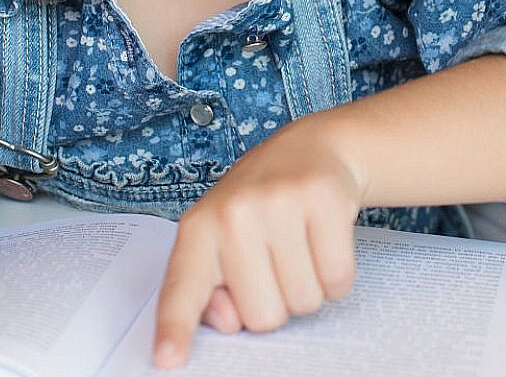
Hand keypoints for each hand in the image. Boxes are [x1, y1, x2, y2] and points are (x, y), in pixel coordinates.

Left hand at [152, 118, 366, 367]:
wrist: (309, 149)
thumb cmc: (260, 208)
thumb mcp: (223, 243)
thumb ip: (212, 291)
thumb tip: (229, 320)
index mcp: (197, 230)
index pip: (183, 289)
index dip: (175, 328)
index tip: (168, 360)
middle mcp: (232, 213)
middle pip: (262, 317)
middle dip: (277, 302)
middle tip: (276, 262)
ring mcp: (278, 201)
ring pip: (304, 302)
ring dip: (309, 287)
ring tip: (299, 247)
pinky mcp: (322, 196)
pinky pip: (337, 279)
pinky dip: (337, 274)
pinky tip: (323, 240)